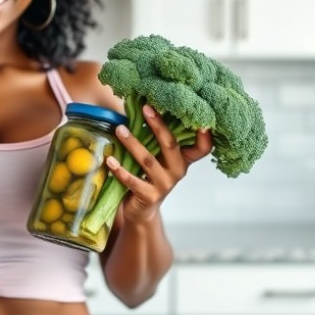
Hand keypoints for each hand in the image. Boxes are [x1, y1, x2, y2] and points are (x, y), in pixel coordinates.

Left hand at [106, 104, 212, 222]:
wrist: (140, 209)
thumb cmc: (147, 175)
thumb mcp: (156, 156)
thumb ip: (153, 138)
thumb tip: (139, 104)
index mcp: (183, 159)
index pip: (202, 148)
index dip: (205, 136)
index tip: (202, 120)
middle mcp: (178, 171)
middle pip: (171, 145)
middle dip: (158, 125)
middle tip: (145, 108)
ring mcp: (164, 185)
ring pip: (148, 160)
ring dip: (133, 143)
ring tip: (119, 129)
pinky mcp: (149, 196)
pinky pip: (133, 180)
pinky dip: (120, 169)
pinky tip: (110, 160)